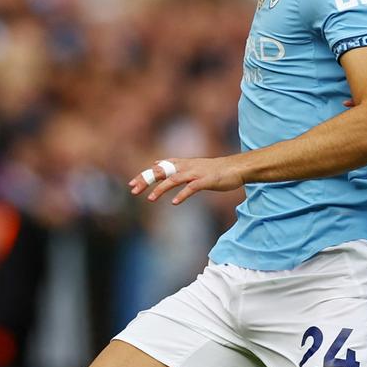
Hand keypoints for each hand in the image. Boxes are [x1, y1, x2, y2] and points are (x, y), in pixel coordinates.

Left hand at [128, 156, 244, 207]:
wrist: (236, 168)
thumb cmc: (214, 169)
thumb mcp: (191, 165)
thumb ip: (173, 165)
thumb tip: (157, 163)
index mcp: (182, 164)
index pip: (158, 168)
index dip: (144, 175)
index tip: (131, 184)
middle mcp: (186, 167)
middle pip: (162, 172)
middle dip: (146, 180)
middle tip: (133, 190)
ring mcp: (196, 173)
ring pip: (174, 179)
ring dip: (161, 189)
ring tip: (150, 199)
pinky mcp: (206, 181)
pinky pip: (192, 188)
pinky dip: (182, 195)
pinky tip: (175, 203)